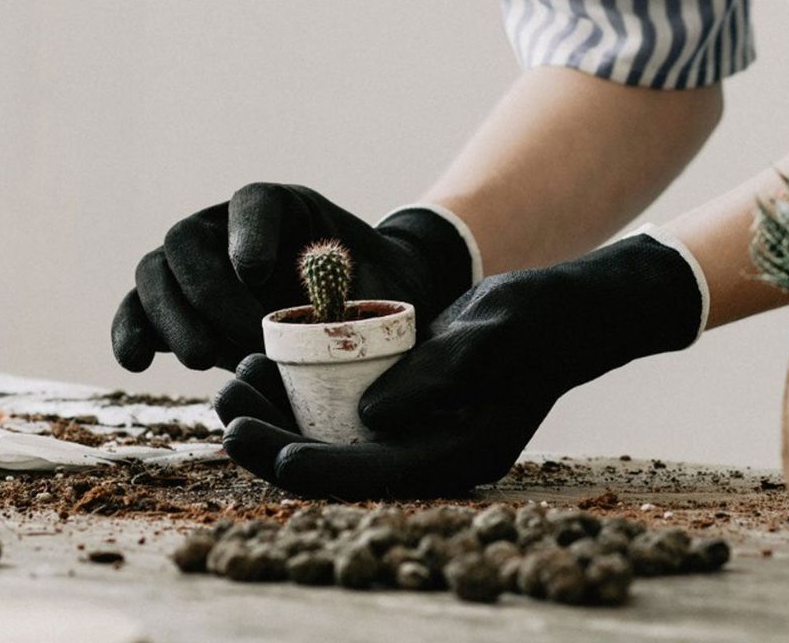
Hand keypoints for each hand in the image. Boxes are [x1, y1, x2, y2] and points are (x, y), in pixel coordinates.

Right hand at [111, 185, 472, 372]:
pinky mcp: (171, 304)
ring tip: (205, 360)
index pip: (255, 202)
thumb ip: (369, 305)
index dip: (248, 232)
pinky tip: (137, 363)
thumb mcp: (385, 296)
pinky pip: (135, 310)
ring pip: (155, 272)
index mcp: (287, 210)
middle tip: (239, 340)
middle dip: (208, 292)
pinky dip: (131, 333)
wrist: (355, 319)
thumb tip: (350, 333)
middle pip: (190, 239)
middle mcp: (228, 226)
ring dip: (172, 317)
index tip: (257, 273)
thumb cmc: (375, 301)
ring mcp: (193, 263)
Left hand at [215, 233, 703, 497]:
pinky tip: (265, 362)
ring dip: (277, 415)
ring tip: (233, 378)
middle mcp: (425, 453)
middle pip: (333, 464)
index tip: (256, 441)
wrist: (563, 310)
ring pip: (327, 437)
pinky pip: (339, 410)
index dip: (304, 465)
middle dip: (272, 440)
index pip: (364, 478)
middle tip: (225, 404)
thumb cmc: (535, 322)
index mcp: (451, 458)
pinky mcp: (402, 401)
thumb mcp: (489, 340)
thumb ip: (435, 377)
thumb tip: (370, 414)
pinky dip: (300, 393)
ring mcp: (413, 429)